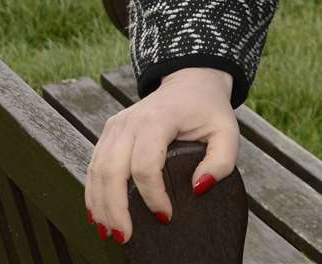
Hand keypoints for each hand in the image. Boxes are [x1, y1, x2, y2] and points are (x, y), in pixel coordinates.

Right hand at [83, 67, 237, 244]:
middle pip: (113, 170)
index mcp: (160, 119)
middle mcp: (131, 122)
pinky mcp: (109, 133)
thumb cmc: (208, 109)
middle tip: (125, 237)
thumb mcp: (227, 131)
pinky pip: (95, 166)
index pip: (146, 164)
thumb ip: (221, 161)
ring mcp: (116, 126)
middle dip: (116, 208)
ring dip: (101, 205)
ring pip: (98, 171)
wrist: (190, 83)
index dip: (153, 195)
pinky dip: (94, 193)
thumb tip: (198, 188)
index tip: (166, 216)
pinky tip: (99, 215)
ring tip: (110, 233)